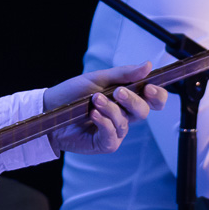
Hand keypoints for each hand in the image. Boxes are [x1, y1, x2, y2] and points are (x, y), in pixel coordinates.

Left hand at [43, 61, 169, 155]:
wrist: (50, 109)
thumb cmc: (73, 94)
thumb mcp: (98, 78)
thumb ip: (124, 74)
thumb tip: (148, 65)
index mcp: (128, 98)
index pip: (154, 99)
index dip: (158, 95)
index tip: (149, 87)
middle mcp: (125, 115)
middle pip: (144, 110)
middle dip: (132, 100)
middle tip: (117, 92)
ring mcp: (116, 130)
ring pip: (125, 122)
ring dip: (110, 109)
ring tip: (94, 101)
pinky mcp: (105, 143)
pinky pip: (112, 135)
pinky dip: (104, 123)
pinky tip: (93, 115)